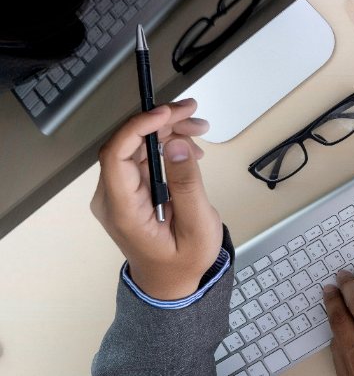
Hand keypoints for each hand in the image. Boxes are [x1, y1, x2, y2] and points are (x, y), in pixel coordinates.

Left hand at [91, 98, 220, 300]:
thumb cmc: (184, 260)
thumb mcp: (197, 226)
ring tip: (199, 128)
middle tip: (195, 114)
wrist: (170, 283)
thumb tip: (176, 145)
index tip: (168, 113)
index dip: (138, 127)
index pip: (116, 155)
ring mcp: (117, 193)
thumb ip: (187, 186)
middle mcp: (111, 198)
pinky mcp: (128, 190)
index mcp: (123, 210)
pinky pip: (141, 158)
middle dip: (160, 123)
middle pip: (126, 145)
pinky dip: (164, 146)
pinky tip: (189, 148)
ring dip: (166, 132)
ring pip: (135, 147)